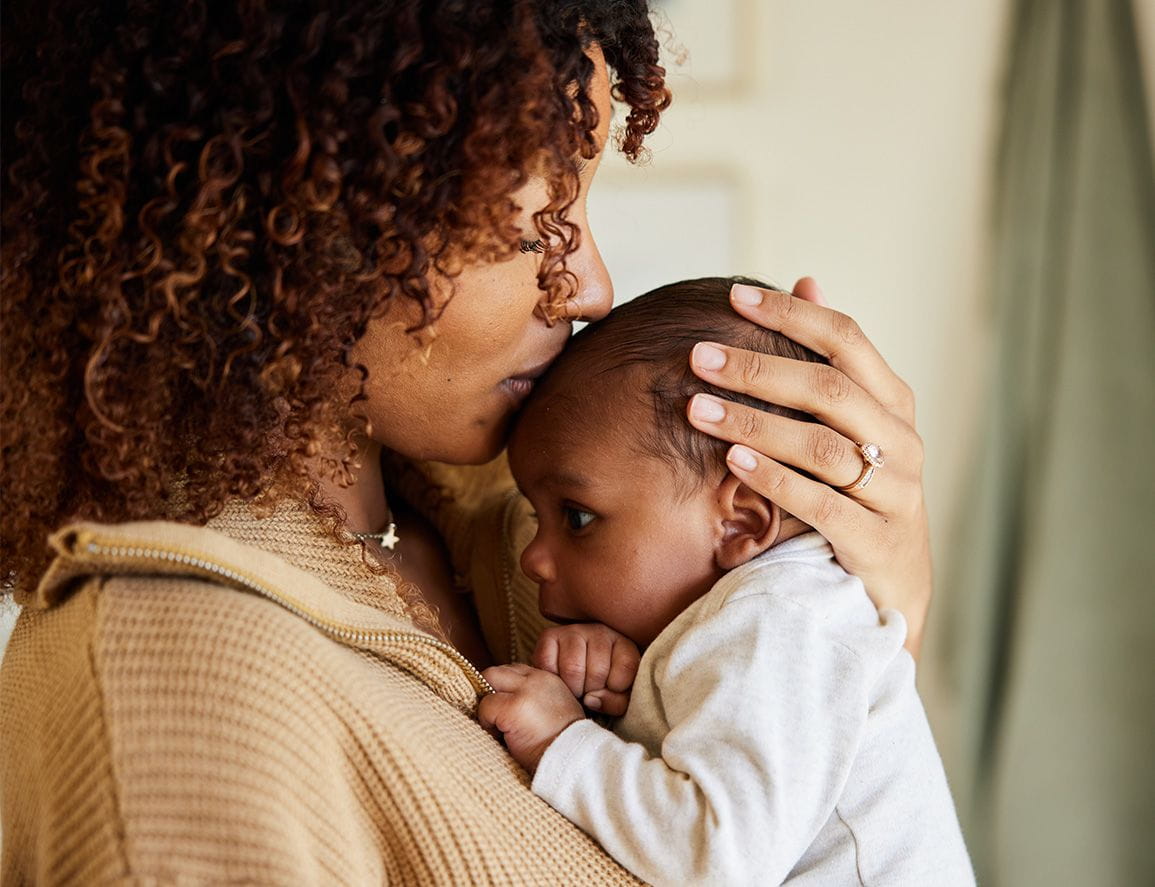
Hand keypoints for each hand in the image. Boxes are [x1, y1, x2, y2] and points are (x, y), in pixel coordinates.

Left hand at [479, 664, 584, 773]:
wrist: (572, 761)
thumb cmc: (562, 744)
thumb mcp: (556, 710)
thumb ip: (535, 698)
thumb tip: (507, 699)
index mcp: (549, 679)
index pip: (514, 671)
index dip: (504, 689)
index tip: (505, 709)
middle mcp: (537, 679)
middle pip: (497, 671)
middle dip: (490, 692)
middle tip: (496, 717)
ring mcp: (524, 691)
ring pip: (488, 682)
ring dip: (488, 706)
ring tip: (499, 728)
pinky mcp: (513, 707)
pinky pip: (485, 706)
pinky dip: (487, 722)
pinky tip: (502, 737)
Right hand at [533, 623, 640, 715]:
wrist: (577, 674)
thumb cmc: (602, 688)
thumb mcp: (620, 697)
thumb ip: (617, 702)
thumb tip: (590, 699)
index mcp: (623, 643)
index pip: (626, 668)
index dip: (616, 689)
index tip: (610, 690)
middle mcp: (600, 632)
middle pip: (598, 671)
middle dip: (591, 691)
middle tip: (589, 691)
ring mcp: (573, 631)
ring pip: (572, 669)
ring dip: (572, 688)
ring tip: (575, 688)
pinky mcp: (549, 636)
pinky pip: (548, 664)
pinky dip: (553, 680)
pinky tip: (560, 680)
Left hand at [687, 278, 931, 658]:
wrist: (893, 588)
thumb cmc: (859, 492)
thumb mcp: (852, 424)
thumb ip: (830, 360)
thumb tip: (807, 280)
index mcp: (893, 402)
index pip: (847, 339)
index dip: (792, 314)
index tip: (734, 296)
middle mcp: (902, 440)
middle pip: (830, 389)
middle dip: (759, 368)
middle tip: (699, 357)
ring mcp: (894, 492)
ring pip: (822, 446)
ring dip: (755, 423)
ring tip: (698, 409)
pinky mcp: (876, 541)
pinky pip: (821, 504)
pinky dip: (775, 479)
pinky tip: (733, 461)